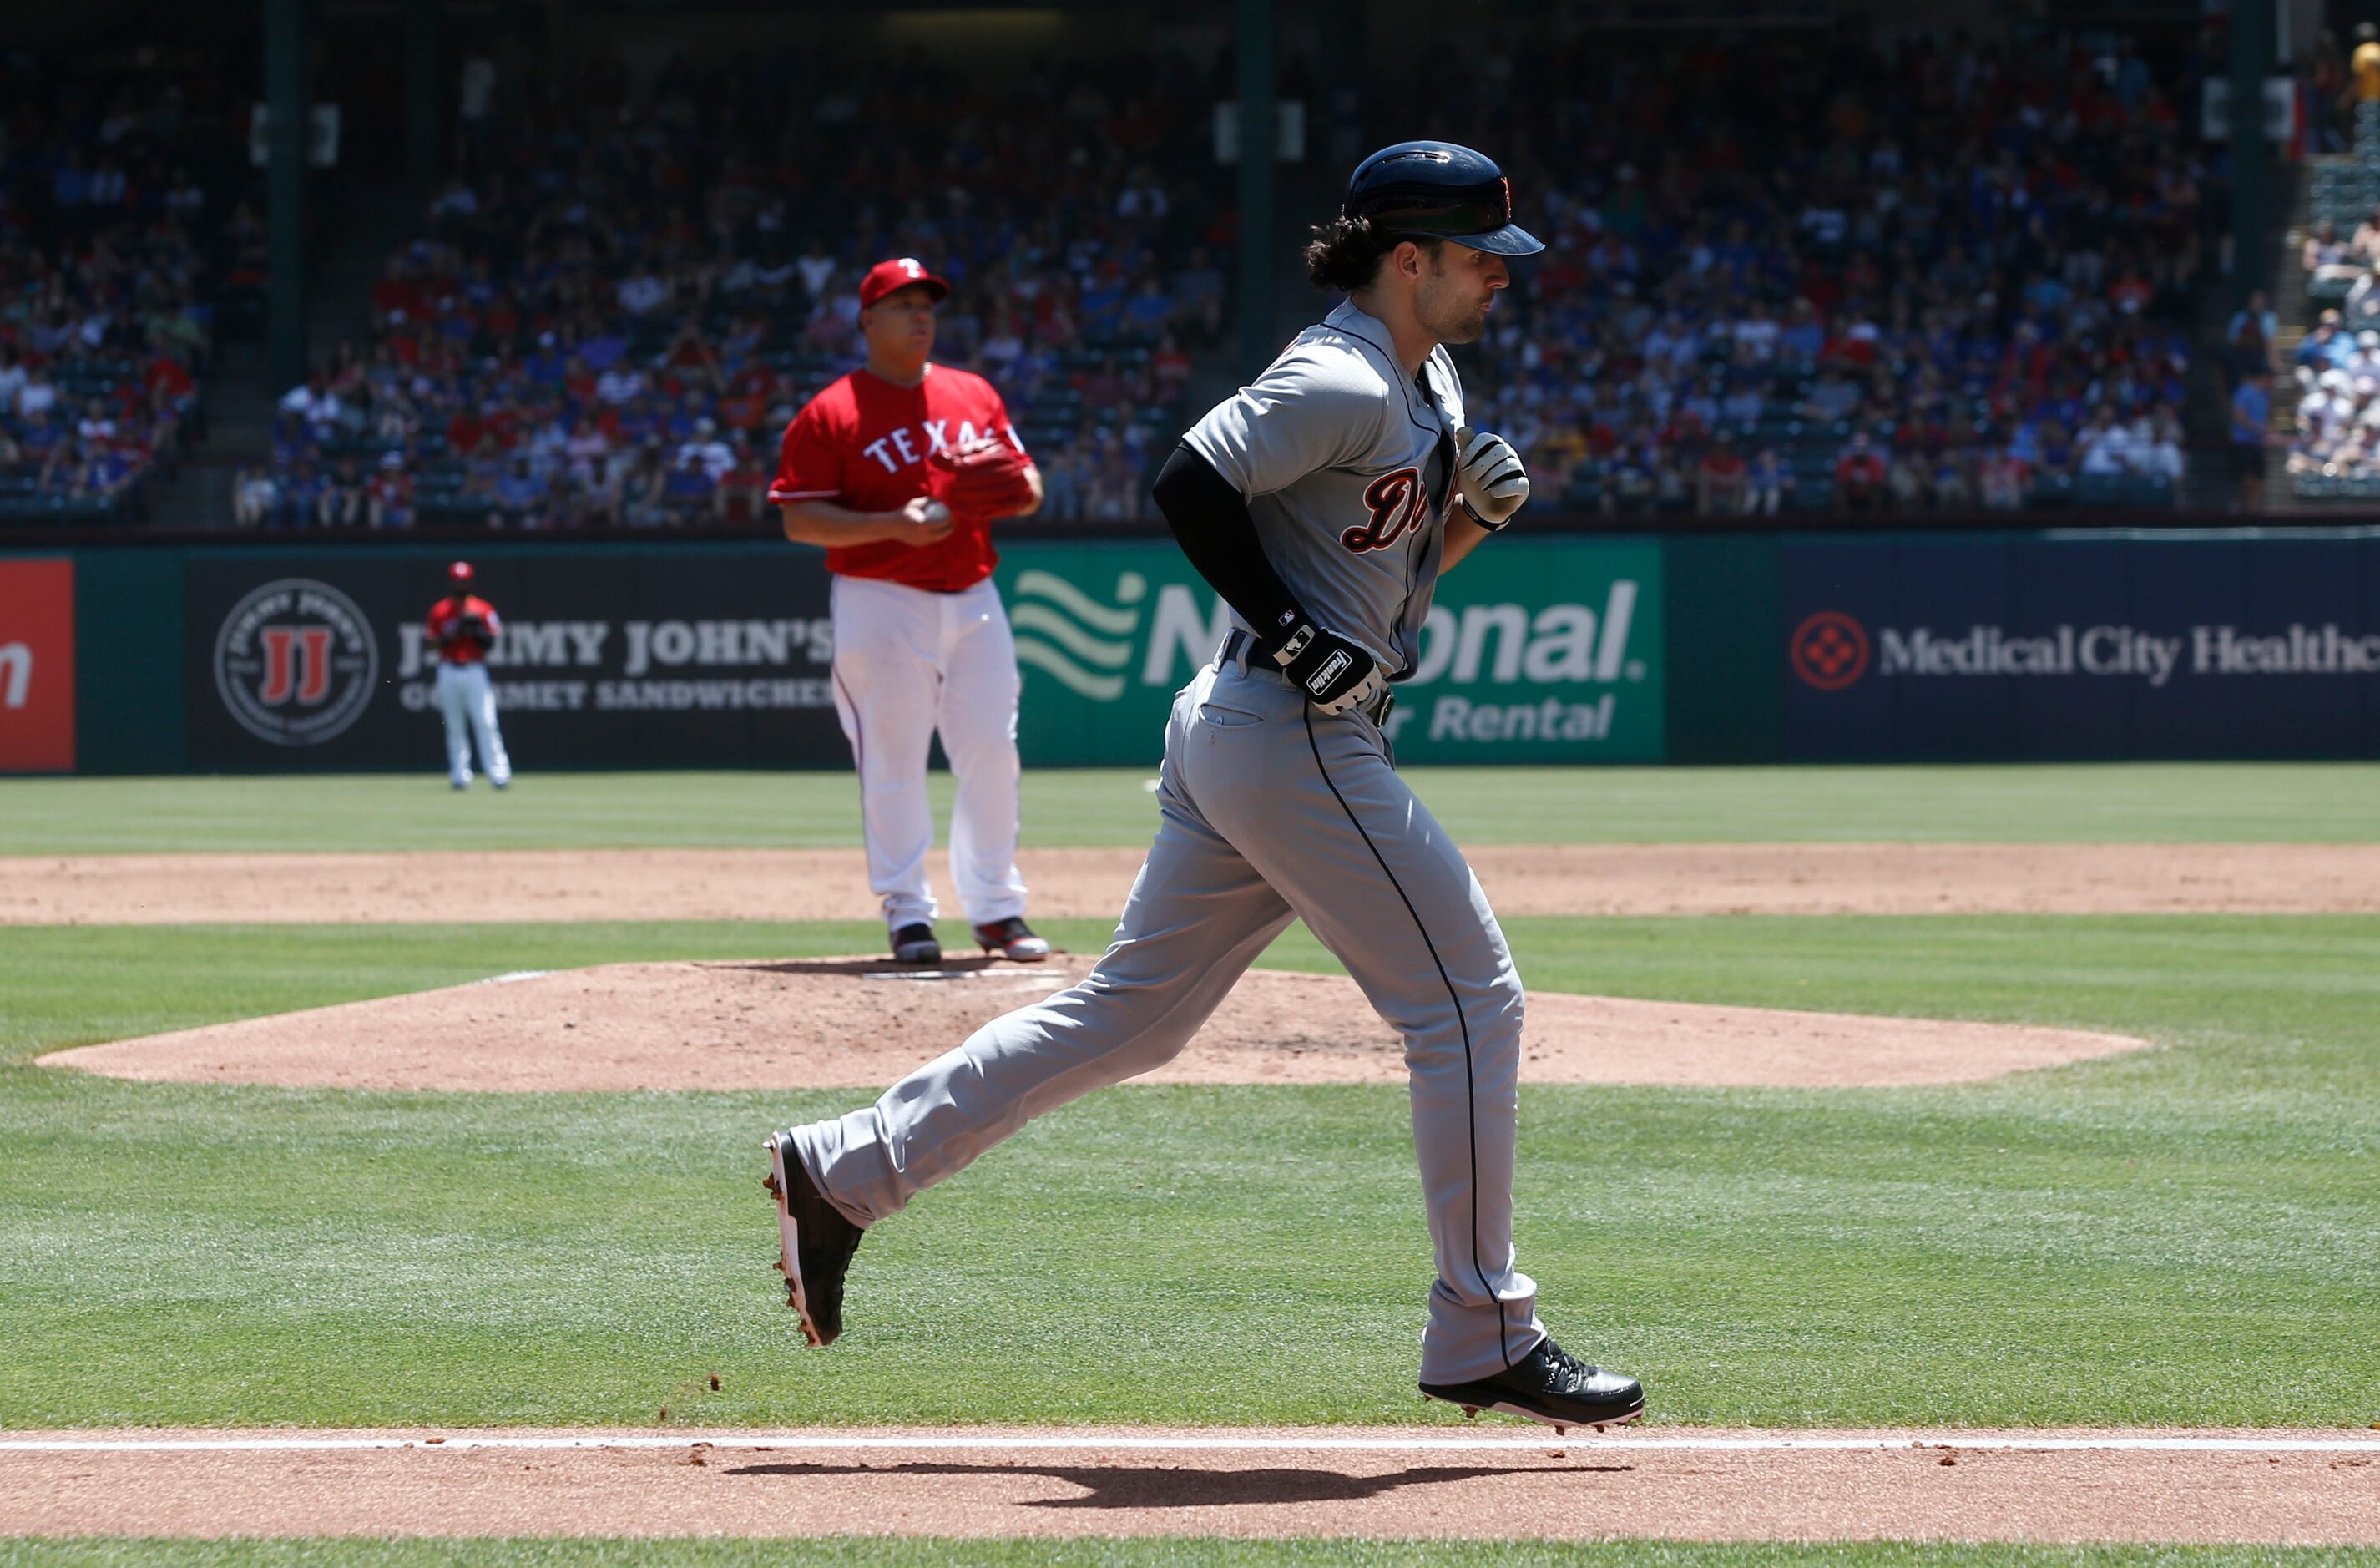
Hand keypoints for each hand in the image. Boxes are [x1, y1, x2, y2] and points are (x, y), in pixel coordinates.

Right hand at [894, 496, 954, 544]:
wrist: (891, 527)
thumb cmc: (903, 513)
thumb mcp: (914, 503)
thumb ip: (928, 500)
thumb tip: (940, 500)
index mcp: (924, 525)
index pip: (942, 523)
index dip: (949, 519)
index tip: (951, 514)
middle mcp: (924, 536)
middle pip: (943, 534)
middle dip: (951, 528)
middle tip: (953, 522)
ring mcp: (922, 542)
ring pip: (938, 538)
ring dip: (945, 533)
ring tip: (948, 527)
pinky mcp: (920, 545)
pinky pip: (931, 540)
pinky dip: (936, 535)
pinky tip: (939, 530)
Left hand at [927, 436, 1037, 517]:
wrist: (1020, 481)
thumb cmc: (990, 464)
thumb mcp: (975, 454)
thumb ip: (957, 454)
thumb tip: (936, 458)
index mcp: (1003, 454)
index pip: (986, 458)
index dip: (969, 464)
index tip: (953, 469)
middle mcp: (1014, 470)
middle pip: (991, 477)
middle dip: (970, 482)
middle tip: (952, 486)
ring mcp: (1017, 488)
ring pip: (993, 494)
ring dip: (972, 498)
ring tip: (954, 499)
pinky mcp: (1015, 504)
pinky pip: (995, 510)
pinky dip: (978, 511)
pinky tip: (962, 511)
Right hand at [1270, 622, 1386, 716]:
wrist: (1304, 648)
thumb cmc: (1333, 644)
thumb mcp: (1357, 646)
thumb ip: (1376, 658)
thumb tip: (1390, 671)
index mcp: (1367, 670)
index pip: (1374, 683)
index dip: (1366, 679)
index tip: (1356, 674)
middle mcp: (1358, 684)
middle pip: (1363, 694)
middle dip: (1356, 688)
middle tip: (1343, 680)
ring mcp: (1342, 695)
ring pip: (1350, 703)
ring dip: (1344, 697)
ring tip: (1334, 686)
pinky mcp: (1327, 702)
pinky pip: (1335, 710)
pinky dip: (1331, 704)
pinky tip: (1326, 693)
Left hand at [1454, 426, 1529, 528]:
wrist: (1479, 507)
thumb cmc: (1474, 481)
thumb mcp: (1465, 464)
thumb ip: (1465, 446)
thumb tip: (1462, 429)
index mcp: (1495, 445)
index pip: (1487, 438)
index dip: (1473, 450)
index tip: (1463, 465)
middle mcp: (1509, 454)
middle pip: (1499, 449)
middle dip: (1482, 464)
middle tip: (1472, 477)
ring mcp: (1518, 469)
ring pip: (1509, 466)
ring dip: (1490, 477)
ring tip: (1482, 487)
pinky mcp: (1523, 486)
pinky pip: (1518, 483)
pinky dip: (1502, 488)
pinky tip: (1493, 493)